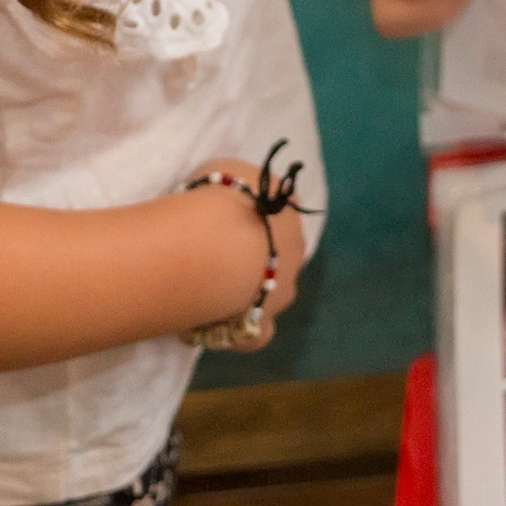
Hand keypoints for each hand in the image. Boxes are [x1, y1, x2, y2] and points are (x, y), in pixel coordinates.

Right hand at [189, 158, 309, 351]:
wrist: (214, 244)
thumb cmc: (220, 199)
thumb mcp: (227, 171)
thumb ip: (237, 185)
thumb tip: (234, 193)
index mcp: (289, 214)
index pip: (280, 220)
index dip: (254, 224)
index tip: (225, 224)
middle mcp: (294, 253)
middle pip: (278, 258)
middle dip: (253, 259)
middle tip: (215, 258)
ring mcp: (282, 291)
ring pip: (271, 295)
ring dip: (247, 294)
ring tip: (211, 291)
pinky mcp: (263, 322)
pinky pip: (256, 334)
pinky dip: (240, 330)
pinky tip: (217, 323)